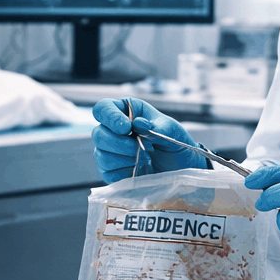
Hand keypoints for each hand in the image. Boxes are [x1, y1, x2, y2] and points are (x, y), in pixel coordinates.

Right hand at [91, 97, 205, 182]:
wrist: (182, 169)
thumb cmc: (176, 144)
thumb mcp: (172, 131)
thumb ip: (156, 126)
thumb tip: (138, 123)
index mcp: (126, 112)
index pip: (103, 108)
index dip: (110, 117)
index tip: (126, 128)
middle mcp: (114, 130)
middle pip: (98, 133)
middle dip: (119, 143)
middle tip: (140, 147)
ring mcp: (110, 151)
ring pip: (100, 153)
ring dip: (123, 158)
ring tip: (142, 158)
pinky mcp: (111, 171)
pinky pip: (106, 171)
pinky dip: (123, 171)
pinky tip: (137, 168)